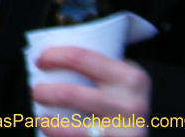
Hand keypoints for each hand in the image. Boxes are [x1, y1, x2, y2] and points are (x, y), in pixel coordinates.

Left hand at [32, 47, 150, 136]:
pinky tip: (54, 132)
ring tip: (41, 117)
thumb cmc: (127, 102)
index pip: (79, 57)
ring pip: (70, 128)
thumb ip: (99, 68)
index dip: (53, 57)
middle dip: (43, 92)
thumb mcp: (122, 79)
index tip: (40, 61)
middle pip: (69, 94)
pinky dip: (60, 136)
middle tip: (37, 92)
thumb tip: (53, 61)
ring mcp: (125, 133)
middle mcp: (131, 105)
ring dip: (47, 122)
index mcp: (130, 77)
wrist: (147, 135)